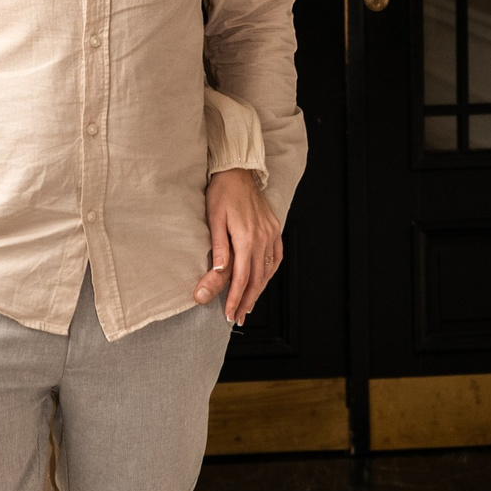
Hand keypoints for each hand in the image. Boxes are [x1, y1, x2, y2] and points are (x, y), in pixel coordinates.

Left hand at [195, 168, 283, 327]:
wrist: (238, 172)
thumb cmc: (222, 193)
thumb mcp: (214, 219)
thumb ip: (219, 247)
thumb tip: (218, 272)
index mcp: (247, 238)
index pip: (241, 278)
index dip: (235, 299)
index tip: (229, 313)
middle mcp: (262, 239)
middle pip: (256, 280)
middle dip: (247, 301)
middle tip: (237, 317)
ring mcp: (271, 235)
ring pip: (267, 271)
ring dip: (258, 291)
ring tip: (248, 306)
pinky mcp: (274, 230)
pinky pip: (275, 258)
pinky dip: (270, 273)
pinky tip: (263, 281)